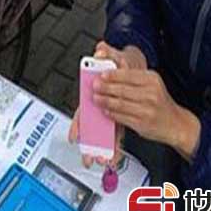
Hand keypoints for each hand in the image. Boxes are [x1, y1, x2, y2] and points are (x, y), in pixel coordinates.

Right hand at [67, 41, 142, 167]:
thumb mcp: (115, 56)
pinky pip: (115, 134)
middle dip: (89, 144)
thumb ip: (107, 54)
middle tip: (88, 157)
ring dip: (102, 149)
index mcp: (94, 93)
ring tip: (104, 162)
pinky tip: (114, 158)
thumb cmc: (120, 64)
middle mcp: (99, 105)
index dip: (78, 125)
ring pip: (102, 134)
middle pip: (91, 128)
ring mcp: (108, 112)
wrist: (134, 67)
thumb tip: (101, 49)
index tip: (75, 137)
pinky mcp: (119, 116)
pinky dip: (115, 146)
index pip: (83, 111)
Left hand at [93, 69, 200, 160]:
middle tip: (94, 86)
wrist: (176, 123)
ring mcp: (147, 109)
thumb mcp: (152, 84)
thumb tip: (111, 75)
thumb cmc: (160, 102)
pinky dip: (112, 113)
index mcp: (152, 80)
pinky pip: (122, 117)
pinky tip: (106, 110)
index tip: (101, 74)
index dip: (113, 74)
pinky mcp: (142, 123)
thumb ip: (134, 79)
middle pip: (122, 89)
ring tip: (96, 98)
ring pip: (120, 103)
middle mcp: (151, 93)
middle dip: (105, 87)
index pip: (129, 74)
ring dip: (105, 101)